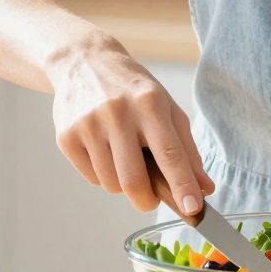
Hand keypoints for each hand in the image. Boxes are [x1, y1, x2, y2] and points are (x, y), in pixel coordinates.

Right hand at [51, 40, 212, 215]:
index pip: (169, 153)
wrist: (84, 62)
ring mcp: (88, 125)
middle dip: (147, 201)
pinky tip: (104, 150)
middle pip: (134, 181)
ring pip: (111, 184)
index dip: (182, 185)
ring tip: (124, 157)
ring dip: (123, 184)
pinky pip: (91, 178)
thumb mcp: (167, 108)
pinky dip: (103, 175)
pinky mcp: (66, 136)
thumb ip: (187, 149)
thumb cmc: (134, 90)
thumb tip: (204, 189)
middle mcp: (117, 113)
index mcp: (149, 104)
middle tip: (152, 199)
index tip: (193, 209)